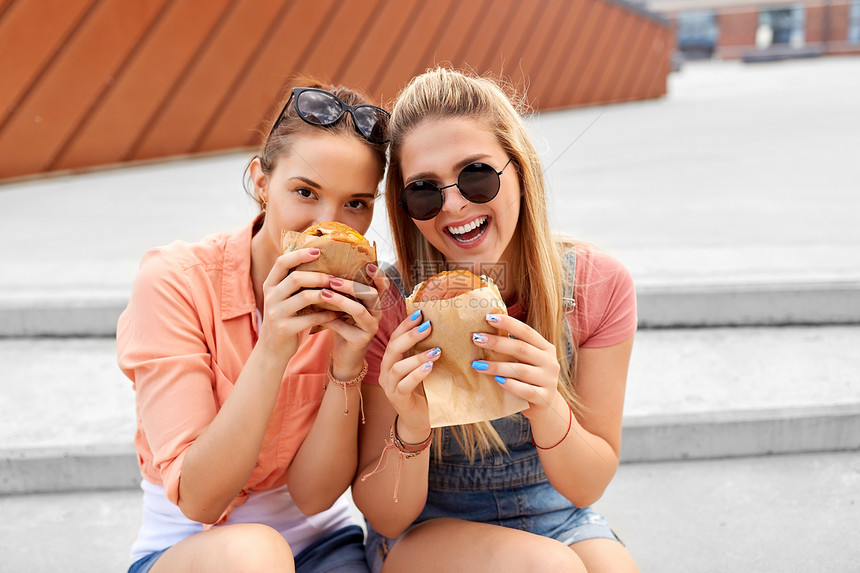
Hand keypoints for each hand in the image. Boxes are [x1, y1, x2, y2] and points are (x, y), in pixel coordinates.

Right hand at [257, 247, 339, 360]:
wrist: (272, 350)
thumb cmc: (285, 318)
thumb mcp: (283, 298)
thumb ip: (294, 282)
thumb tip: (320, 260)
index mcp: (270, 285)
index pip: (282, 262)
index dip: (300, 254)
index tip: (319, 250)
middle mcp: (270, 296)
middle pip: (296, 278)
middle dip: (320, 276)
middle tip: (337, 278)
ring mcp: (276, 313)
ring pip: (305, 297)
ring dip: (326, 294)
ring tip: (341, 294)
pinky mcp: (284, 329)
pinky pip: (310, 318)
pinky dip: (326, 314)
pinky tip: (337, 313)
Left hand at [317, 264, 388, 377]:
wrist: (345, 357)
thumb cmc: (344, 327)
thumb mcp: (345, 308)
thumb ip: (343, 292)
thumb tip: (325, 269)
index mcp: (375, 303)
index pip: (382, 286)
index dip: (378, 275)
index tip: (368, 264)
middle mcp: (377, 314)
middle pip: (371, 295)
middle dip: (352, 286)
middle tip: (332, 279)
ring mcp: (371, 328)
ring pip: (359, 311)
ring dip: (341, 301)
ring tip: (324, 293)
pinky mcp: (361, 341)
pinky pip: (345, 328)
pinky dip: (330, 320)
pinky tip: (317, 315)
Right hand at [377, 309, 439, 441]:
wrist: (419, 419)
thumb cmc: (423, 390)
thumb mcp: (423, 367)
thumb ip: (425, 351)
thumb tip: (439, 327)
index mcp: (391, 361)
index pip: (395, 338)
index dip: (406, 325)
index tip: (421, 313)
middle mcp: (386, 371)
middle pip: (393, 348)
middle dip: (410, 336)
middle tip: (429, 326)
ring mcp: (389, 386)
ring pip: (398, 367)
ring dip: (418, 356)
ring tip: (437, 351)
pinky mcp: (397, 399)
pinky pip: (404, 385)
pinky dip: (417, 374)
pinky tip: (429, 368)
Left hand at [470, 313, 562, 418]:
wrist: (546, 406)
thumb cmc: (529, 379)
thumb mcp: (527, 361)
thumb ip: (514, 348)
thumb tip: (485, 332)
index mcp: (546, 348)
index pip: (527, 332)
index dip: (508, 323)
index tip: (488, 318)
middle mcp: (550, 362)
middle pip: (521, 349)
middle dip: (497, 343)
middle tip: (476, 339)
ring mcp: (549, 381)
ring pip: (520, 370)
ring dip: (497, 366)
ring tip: (477, 364)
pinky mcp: (543, 398)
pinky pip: (525, 390)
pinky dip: (510, 385)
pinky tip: (496, 380)